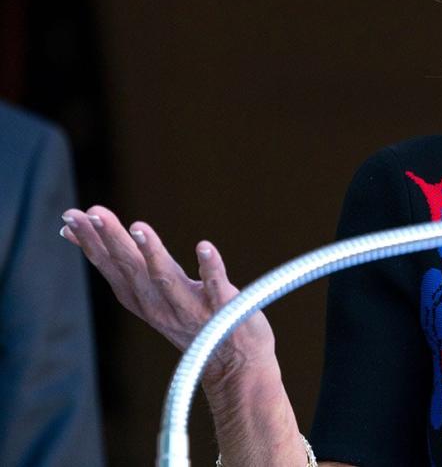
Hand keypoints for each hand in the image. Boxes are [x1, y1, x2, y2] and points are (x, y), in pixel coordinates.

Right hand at [60, 205, 276, 385]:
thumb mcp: (152, 294)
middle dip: (111, 239)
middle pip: (131, 268)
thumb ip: (128, 268)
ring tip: (139, 227)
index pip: (110, 267)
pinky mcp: (223, 309)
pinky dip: (210, 267)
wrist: (233, 364)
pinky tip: (204, 246)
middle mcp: (159, 305)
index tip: (71, 216)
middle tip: (93, 212)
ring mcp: (191, 309)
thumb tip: (97, 244)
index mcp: (142, 299)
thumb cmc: (190, 319)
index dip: (90, 242)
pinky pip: (216, 286)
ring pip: (165, 278)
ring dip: (152, 253)